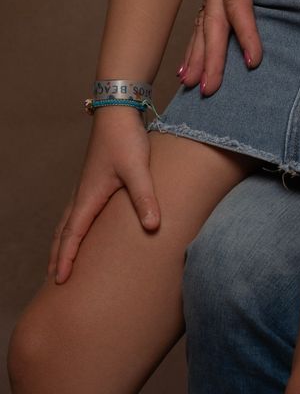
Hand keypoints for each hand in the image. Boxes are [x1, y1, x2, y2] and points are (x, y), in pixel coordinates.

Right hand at [49, 110, 159, 282]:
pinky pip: (76, 212)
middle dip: (58, 256)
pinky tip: (81, 228)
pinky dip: (72, 227)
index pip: (72, 236)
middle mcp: (81, 195)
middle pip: (64, 233)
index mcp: (87, 198)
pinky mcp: (94, 180)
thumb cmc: (126, 140)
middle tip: (54, 280)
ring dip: (63, 242)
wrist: (118, 112)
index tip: (59, 281)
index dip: (66, 259)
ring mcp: (86, 187)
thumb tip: (153, 227)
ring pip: (67, 222)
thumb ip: (145, 197)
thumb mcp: (138, 169)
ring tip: (61, 259)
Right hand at [180, 0, 291, 94]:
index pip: (239, 8)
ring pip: (202, 24)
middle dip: (210, 58)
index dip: (246, 35)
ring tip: (190, 83)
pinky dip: (195, 40)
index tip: (252, 60)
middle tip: (208, 89)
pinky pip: (203, 16)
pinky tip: (188, 62)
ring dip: (196, 54)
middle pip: (213, 25)